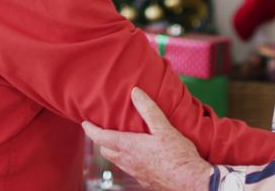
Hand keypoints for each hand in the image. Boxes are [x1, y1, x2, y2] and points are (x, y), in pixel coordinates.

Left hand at [82, 88, 211, 190]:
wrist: (190, 182)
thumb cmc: (178, 155)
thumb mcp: (164, 128)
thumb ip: (148, 109)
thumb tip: (135, 92)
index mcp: (129, 147)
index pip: (101, 138)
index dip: (90, 130)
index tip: (84, 123)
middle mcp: (128, 162)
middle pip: (106, 151)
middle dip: (100, 140)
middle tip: (100, 130)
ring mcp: (136, 173)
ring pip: (117, 161)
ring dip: (113, 151)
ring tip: (117, 141)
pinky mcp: (145, 181)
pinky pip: (129, 170)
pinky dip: (126, 160)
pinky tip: (137, 156)